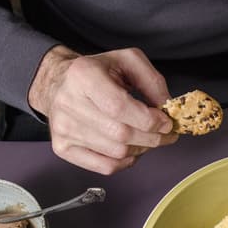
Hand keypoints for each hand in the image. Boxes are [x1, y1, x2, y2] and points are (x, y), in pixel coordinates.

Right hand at [28, 45, 177, 173]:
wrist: (60, 83)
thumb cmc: (97, 72)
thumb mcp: (127, 61)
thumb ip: (152, 81)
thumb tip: (166, 108)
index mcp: (83, 75)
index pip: (119, 107)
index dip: (148, 120)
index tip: (166, 123)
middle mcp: (68, 103)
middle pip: (121, 133)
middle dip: (152, 137)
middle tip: (166, 134)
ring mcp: (63, 129)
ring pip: (116, 152)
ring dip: (141, 148)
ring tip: (147, 138)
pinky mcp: (63, 148)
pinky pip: (105, 166)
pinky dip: (126, 162)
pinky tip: (131, 149)